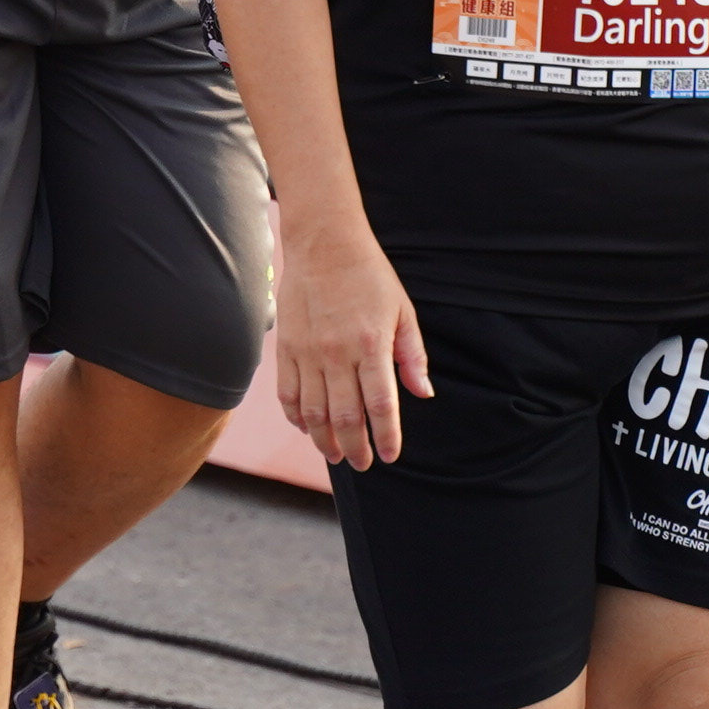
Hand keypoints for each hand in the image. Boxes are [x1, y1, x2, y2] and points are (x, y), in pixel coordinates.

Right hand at [273, 214, 431, 469]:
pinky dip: (296, 417)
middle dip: (355, 448)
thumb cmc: (370, 276)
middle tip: (363, 464)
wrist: (324, 244)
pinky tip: (307, 428)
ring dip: (324, 441)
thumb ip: (412, 356)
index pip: (381, 406)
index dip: (386, 437)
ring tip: (335, 455)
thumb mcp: (403, 312)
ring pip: (313, 412)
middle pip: (345, 417)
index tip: (389, 455)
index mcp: (372, 345)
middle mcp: (338, 353)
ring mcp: (307, 352)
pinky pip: (287, 393)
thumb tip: (422, 394)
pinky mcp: (286, 347)